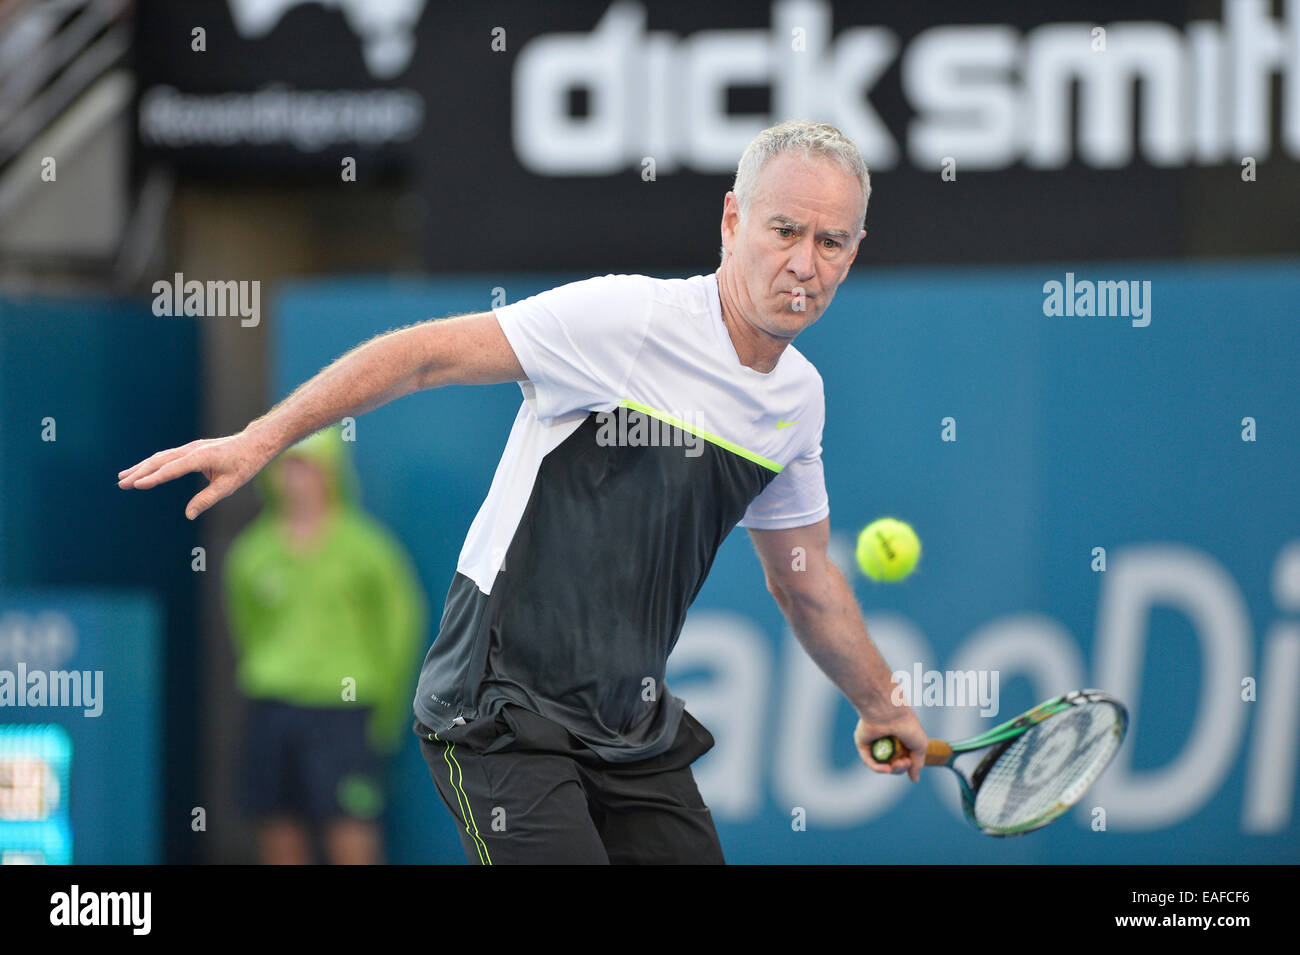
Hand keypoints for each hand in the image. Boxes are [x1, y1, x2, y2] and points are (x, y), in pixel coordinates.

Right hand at [117, 429, 274, 519]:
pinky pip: (167, 456)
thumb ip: (207, 500)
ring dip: (141, 467)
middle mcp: (192, 450)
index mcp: (201, 457)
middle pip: (160, 461)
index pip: (172, 469)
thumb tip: (188, 515)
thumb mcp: (229, 485)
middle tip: (121, 484)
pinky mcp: (191, 449)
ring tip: (123, 477)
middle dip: (139, 473)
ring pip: (161, 457)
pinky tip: (142, 470)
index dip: (154, 478)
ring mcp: (190, 448)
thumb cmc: (244, 464)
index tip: (137, 485)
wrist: (254, 443)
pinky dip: (152, 463)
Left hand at [854, 707, 927, 782]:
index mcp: (899, 741)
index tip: (909, 762)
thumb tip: (914, 779)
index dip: (906, 766)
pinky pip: (868, 760)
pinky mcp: (863, 744)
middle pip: (891, 765)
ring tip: (896, 764)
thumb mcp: (920, 747)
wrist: (891, 714)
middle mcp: (886, 742)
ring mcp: (874, 743)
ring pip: (880, 765)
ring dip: (890, 769)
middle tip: (903, 762)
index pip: (901, 761)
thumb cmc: (908, 726)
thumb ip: (917, 764)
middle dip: (899, 768)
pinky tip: (886, 768)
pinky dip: (877, 768)